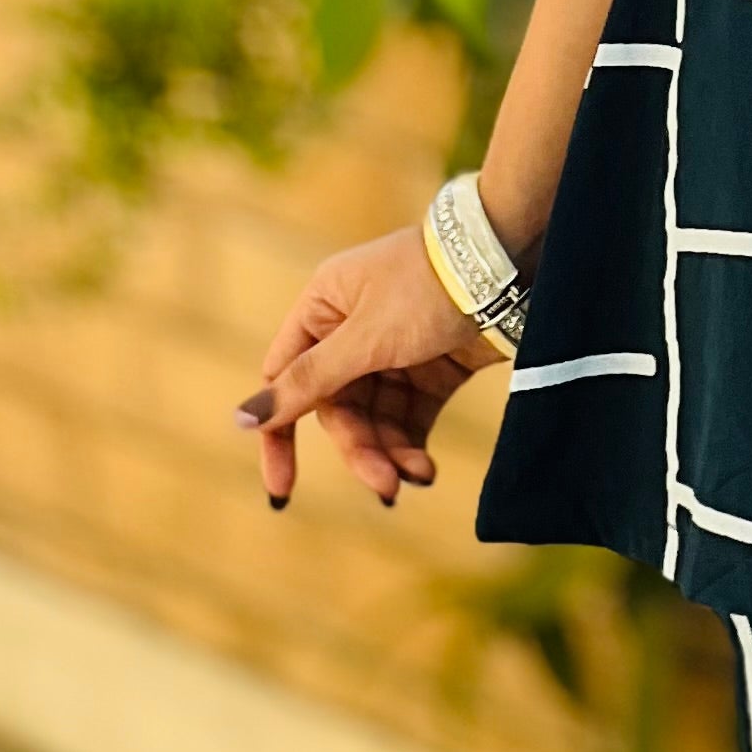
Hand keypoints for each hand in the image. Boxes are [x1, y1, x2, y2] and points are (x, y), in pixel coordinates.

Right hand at [240, 226, 498, 510]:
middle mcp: (353, 328)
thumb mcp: (364, 337)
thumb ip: (307, 382)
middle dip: (359, 449)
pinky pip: (409, 417)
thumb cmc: (428, 286)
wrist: (510, 259)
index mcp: (324, 307)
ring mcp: (394, 349)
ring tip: (415, 477)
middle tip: (385, 486)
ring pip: (375, 419)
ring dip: (390, 453)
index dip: (279, 435)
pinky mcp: (432, 366)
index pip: (286, 380)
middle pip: (338, 408)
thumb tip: (241, 418)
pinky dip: (413, 445)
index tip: (282, 492)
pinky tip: (425, 470)